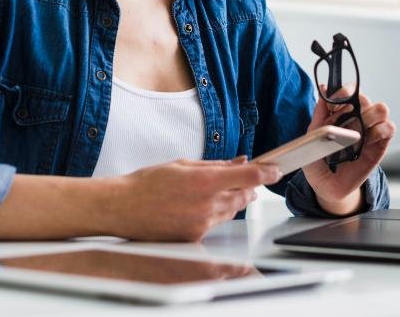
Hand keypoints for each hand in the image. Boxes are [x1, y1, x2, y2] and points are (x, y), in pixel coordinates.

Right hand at [108, 157, 280, 240]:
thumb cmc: (148, 183)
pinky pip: (215, 224)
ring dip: (232, 200)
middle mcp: (207, 203)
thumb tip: (240, 162)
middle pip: (244, 196)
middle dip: (248, 187)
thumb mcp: (183, 164)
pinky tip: (199, 206)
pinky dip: (214, 214)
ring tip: (216, 191)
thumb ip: (216, 165)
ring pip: (231, 211)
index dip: (267, 173)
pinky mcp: (196, 236)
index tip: (275, 170)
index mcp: (205, 180)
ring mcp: (202, 223)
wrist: (123, 208)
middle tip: (247, 180)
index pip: (248, 177)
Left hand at [302, 85, 395, 214]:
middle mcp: (357, 117)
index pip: (348, 91)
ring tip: (358, 133)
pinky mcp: (380, 144)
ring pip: (381, 109)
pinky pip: (389, 128)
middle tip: (346, 121)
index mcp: (340, 112)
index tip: (334, 104)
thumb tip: (323, 90)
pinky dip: (381, 130)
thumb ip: (319, 113)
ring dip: (370, 116)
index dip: (344, 92)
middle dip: (357, 105)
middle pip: (365, 98)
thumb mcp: (313, 136)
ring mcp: (369, 130)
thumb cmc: (318, 161)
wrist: (328, 186)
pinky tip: (368, 140)